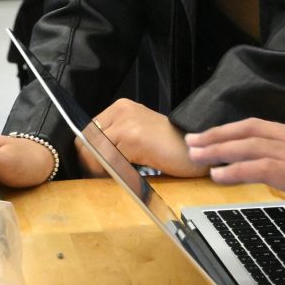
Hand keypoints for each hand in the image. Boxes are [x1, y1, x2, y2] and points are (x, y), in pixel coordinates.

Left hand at [91, 100, 205, 176]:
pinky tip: (128, 175)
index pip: (87, 131)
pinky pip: (109, 160)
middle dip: (92, 162)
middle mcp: (121, 110)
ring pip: (95, 152)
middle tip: (106, 176)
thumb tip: (89, 157)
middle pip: (87, 141)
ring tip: (119, 177)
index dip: (88, 153)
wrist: (197, 150)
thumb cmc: (171, 147)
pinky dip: (114, 172)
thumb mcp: (138, 134)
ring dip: (102, 169)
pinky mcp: (133, 138)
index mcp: (121, 107)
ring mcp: (127, 122)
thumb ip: (116, 139)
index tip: (96, 169)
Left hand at [184, 119, 284, 225]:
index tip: (221, 136)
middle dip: (221, 134)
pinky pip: (262, 168)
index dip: (243, 132)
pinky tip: (219, 174)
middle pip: (255, 131)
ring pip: (252, 145)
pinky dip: (236, 169)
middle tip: (194, 140)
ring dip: (219, 149)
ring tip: (195, 154)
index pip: (273, 130)